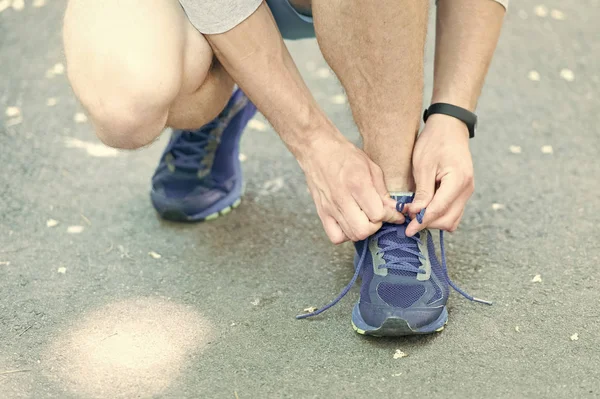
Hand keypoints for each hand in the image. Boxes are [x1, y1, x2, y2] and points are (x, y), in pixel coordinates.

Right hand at [298, 134, 404, 243]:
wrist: (318, 150)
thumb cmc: (345, 155)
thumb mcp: (371, 167)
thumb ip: (382, 192)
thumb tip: (395, 210)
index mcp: (357, 184)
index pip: (377, 214)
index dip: (390, 215)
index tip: (394, 213)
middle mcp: (342, 199)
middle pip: (364, 230)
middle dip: (376, 226)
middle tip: (377, 215)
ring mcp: (330, 208)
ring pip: (351, 235)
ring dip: (363, 230)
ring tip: (365, 218)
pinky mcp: (321, 212)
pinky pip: (335, 237)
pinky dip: (346, 235)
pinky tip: (350, 223)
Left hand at [405, 114, 473, 235]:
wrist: (450, 127)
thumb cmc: (434, 141)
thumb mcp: (423, 165)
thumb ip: (422, 191)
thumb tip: (416, 213)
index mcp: (458, 181)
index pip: (439, 210)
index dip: (422, 222)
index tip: (408, 230)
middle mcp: (466, 189)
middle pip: (448, 219)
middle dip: (427, 223)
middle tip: (407, 218)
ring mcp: (467, 191)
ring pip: (452, 219)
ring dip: (434, 220)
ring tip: (415, 214)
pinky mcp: (462, 191)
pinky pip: (453, 211)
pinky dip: (439, 215)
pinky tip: (424, 209)